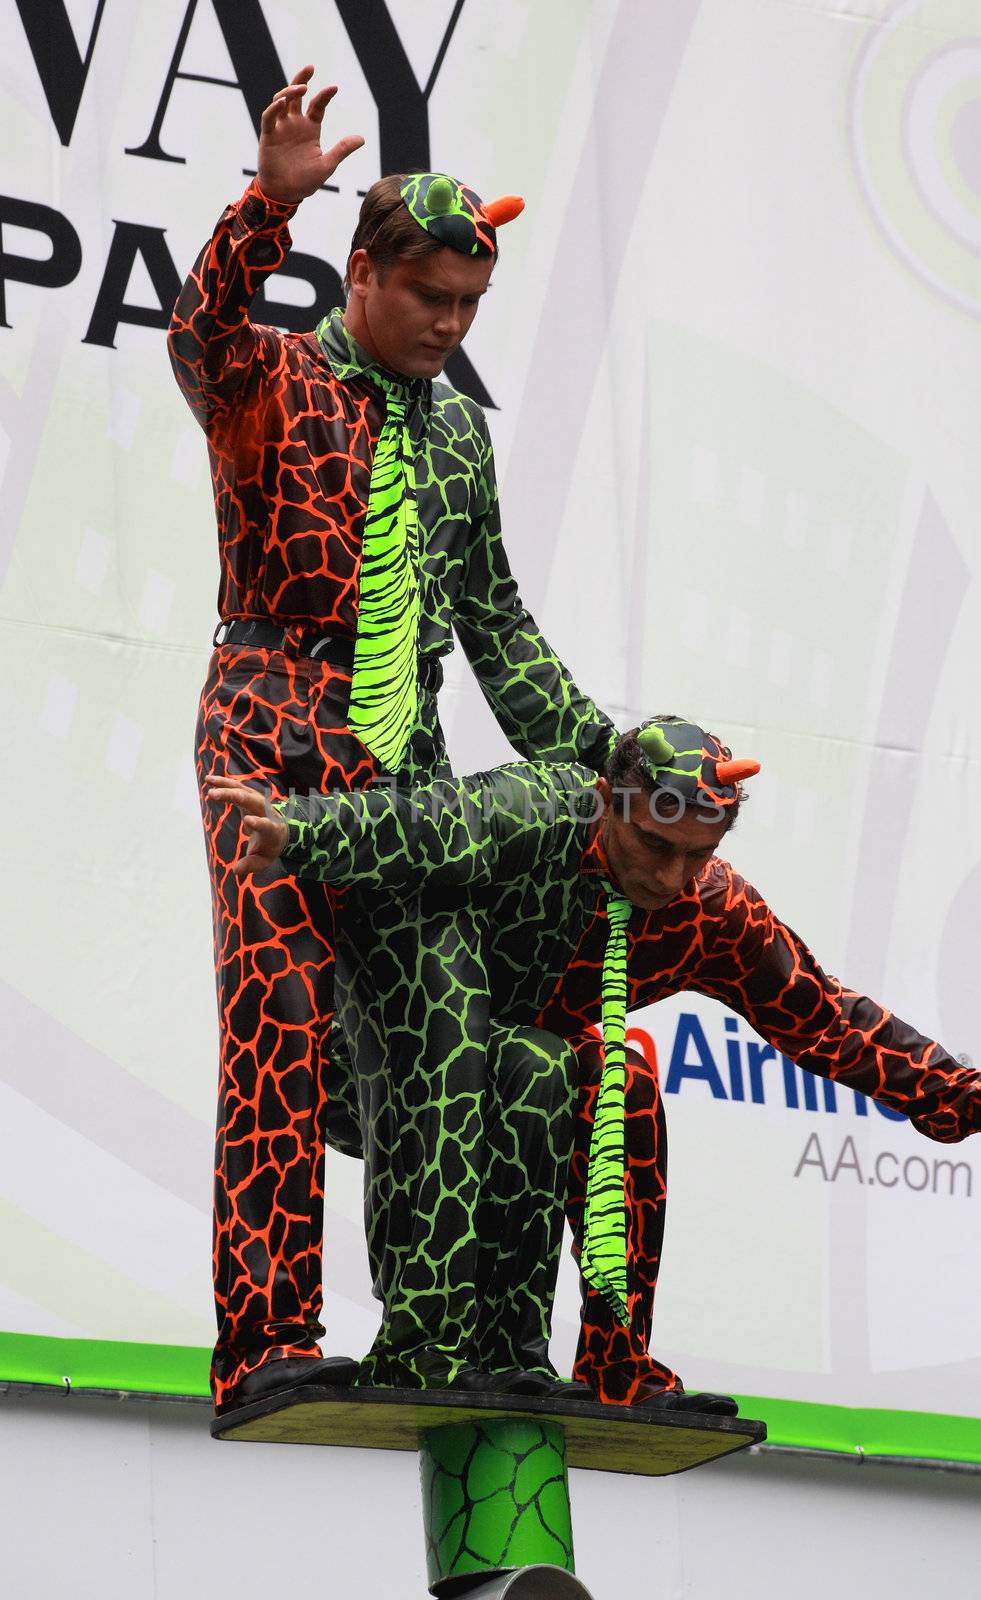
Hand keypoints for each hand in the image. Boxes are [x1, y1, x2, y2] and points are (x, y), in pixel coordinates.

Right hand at [205, 775, 287, 876]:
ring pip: (243, 790)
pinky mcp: (250, 796)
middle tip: (214, 794)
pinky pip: (237, 787)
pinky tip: (209, 779)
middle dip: (234, 796)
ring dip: (226, 786)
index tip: (247, 821)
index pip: (266, 825)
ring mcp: (259, 801)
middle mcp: (266, 811)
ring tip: (208, 782)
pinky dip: (224, 782)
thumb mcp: (263, 860)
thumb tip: (236, 871)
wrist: (281, 829)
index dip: (258, 823)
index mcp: (271, 830)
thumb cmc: (270, 847)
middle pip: (251, 800)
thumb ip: (251, 865)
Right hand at [257, 65, 363, 204]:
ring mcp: (280, 128)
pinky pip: (269, 117)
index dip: (325, 96)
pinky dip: (274, 109)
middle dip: (302, 79)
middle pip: (297, 95)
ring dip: (289, 91)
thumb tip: (361, 138)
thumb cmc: (305, 181)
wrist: (285, 194)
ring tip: (302, 87)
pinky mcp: (268, 135)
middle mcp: (295, 124)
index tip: (334, 88)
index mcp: (310, 128)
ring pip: (282, 101)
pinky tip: (282, 103)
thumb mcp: (327, 165)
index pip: (318, 105)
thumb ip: (342, 150)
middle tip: (310, 67)